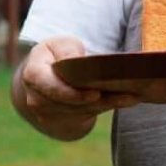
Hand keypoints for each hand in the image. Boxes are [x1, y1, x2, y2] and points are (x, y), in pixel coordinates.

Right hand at [16, 36, 137, 139]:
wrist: (46, 76)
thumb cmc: (57, 54)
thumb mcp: (61, 44)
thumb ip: (67, 50)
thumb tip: (75, 60)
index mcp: (33, 75)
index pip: (50, 87)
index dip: (72, 94)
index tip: (95, 94)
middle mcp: (37, 99)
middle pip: (69, 104)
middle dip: (97, 101)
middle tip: (125, 93)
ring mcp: (49, 114)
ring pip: (82, 111)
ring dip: (108, 104)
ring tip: (132, 96)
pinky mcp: (64, 121)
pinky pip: (88, 115)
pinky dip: (108, 107)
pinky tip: (129, 100)